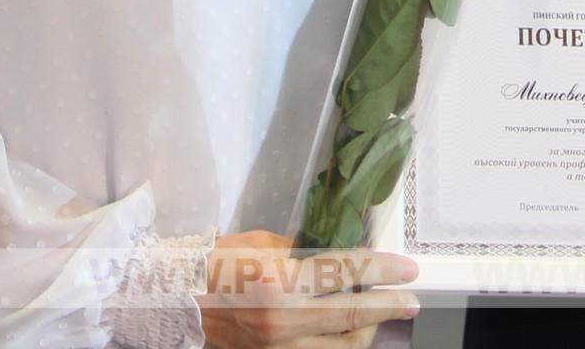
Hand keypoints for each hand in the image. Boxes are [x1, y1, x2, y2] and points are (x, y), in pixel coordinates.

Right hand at [199, 232, 417, 348]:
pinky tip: (348, 333)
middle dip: (387, 307)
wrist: (174, 300)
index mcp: (280, 281)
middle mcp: (282, 319)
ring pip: (340, 348)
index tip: (407, 270)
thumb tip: (343, 253)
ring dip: (365, 332)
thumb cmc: (215, 262)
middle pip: (351, 317)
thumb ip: (305, 252)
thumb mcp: (263, 245)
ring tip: (377, 317)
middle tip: (410, 300)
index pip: (345, 273)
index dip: (381, 271)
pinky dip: (337, 345)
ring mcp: (277, 347)